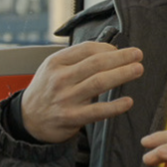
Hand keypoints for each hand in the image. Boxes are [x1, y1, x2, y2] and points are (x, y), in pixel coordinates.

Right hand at [20, 42, 144, 143]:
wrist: (28, 119)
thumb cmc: (46, 90)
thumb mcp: (52, 68)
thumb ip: (75, 60)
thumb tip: (109, 52)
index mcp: (56, 62)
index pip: (87, 49)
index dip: (108, 48)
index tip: (121, 50)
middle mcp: (60, 78)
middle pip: (96, 63)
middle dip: (121, 57)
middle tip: (138, 55)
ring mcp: (66, 98)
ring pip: (99, 83)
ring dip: (122, 74)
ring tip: (138, 70)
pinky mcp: (71, 118)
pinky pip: (98, 111)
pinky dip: (115, 106)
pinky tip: (128, 101)